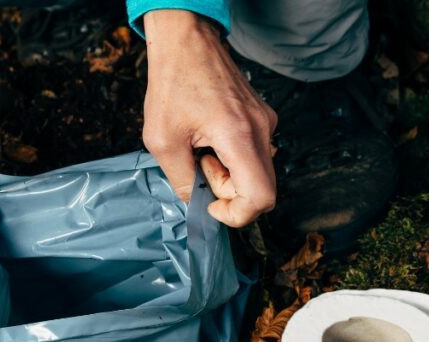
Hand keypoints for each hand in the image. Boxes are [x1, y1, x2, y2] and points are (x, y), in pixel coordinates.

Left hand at [142, 10, 277, 226]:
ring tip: (201, 148)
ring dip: (228, 174)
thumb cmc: (172, 82)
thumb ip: (182, 181)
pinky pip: (253, 154)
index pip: (261, 198)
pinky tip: (209, 138)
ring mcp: (266, 122)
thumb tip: (196, 204)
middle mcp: (262, 129)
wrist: (185, 40)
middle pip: (262, 189)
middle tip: (199, 168)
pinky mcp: (262, 117)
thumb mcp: (162, 141)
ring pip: (256, 173)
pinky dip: (231, 158)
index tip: (211, 205)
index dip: (237, 214)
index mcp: (239, 136)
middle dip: (228, 192)